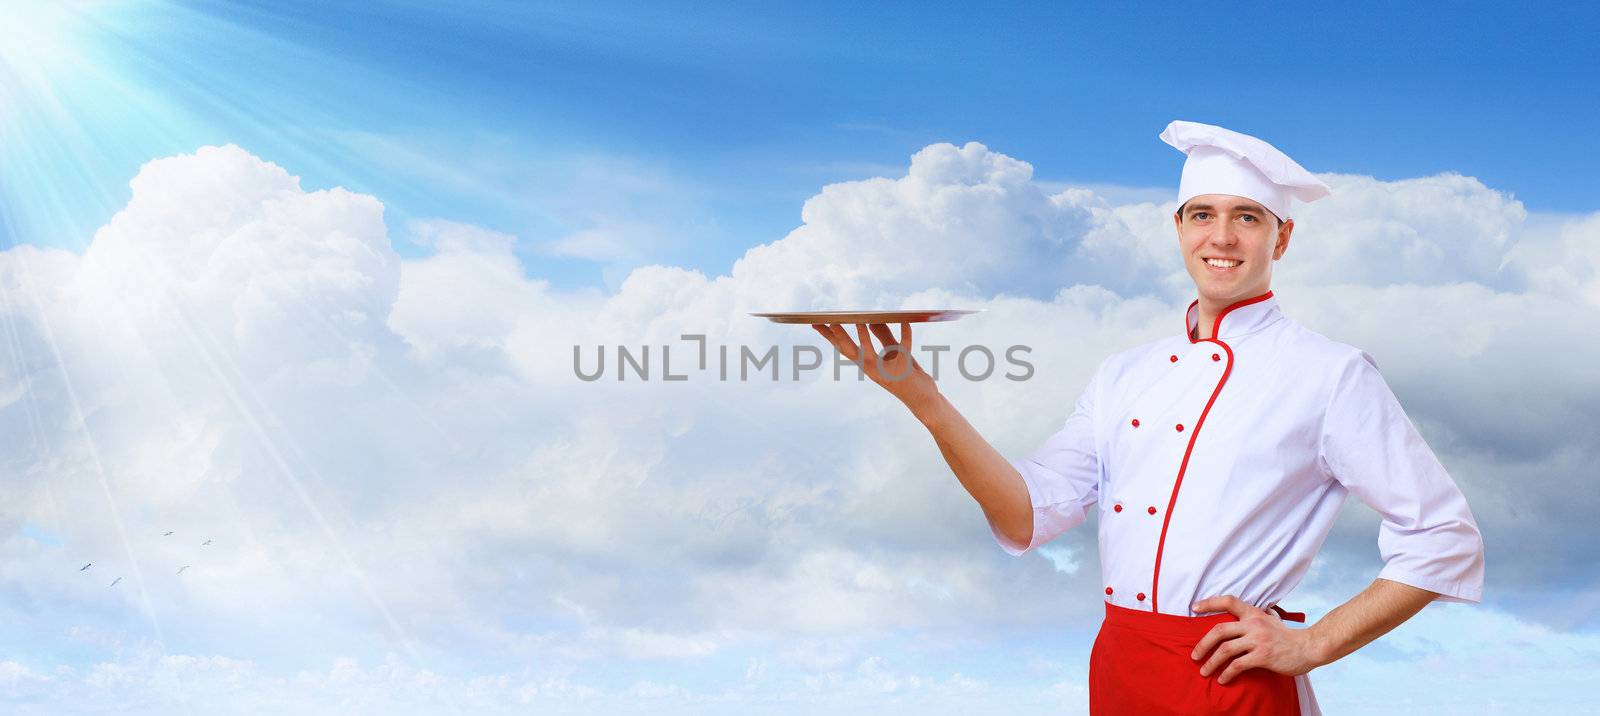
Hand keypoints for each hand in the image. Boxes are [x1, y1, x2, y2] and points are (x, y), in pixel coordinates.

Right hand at [811, 322, 938, 410]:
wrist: (924, 399)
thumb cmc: (908, 375)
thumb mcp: (894, 352)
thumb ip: (883, 335)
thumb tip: (871, 320)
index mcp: (868, 364)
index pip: (844, 349)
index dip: (829, 337)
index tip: (816, 324)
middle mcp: (873, 369)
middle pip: (851, 352)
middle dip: (840, 337)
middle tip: (830, 322)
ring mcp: (886, 372)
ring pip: (870, 354)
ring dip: (864, 338)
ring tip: (858, 321)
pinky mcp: (903, 370)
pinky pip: (904, 348)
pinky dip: (905, 334)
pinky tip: (905, 321)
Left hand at [1189, 595, 1324, 684]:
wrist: (1309, 648)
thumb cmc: (1290, 636)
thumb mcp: (1275, 620)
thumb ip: (1267, 614)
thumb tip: (1267, 608)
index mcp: (1254, 613)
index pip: (1228, 601)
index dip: (1209, 603)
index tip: (1194, 608)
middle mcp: (1254, 624)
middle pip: (1219, 630)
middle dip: (1203, 644)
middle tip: (1194, 655)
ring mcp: (1258, 640)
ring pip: (1225, 650)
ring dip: (1211, 662)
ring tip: (1204, 671)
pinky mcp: (1262, 656)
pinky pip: (1237, 665)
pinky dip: (1227, 673)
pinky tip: (1223, 679)